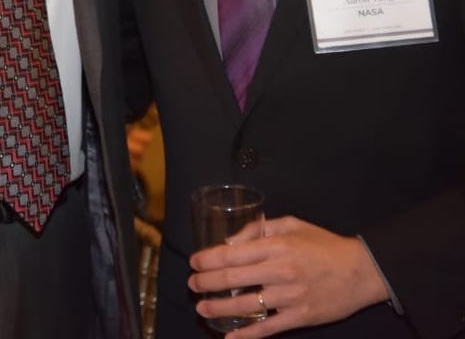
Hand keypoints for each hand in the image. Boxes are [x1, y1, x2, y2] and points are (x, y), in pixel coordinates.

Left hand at [188, 215, 389, 334]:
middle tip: (192, 284)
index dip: (209, 259)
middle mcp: (280, 271)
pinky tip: (229, 337)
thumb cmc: (324, 244)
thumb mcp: (292, 224)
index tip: (195, 262)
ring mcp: (289, 297)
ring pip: (246, 306)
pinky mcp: (299, 318)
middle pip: (234, 279)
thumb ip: (260, 229)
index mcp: (277, 246)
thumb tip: (231, 242)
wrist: (360, 271)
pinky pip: (268, 328)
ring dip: (219, 308)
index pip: (233, 253)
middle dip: (207, 282)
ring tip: (202, 307)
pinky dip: (247, 335)